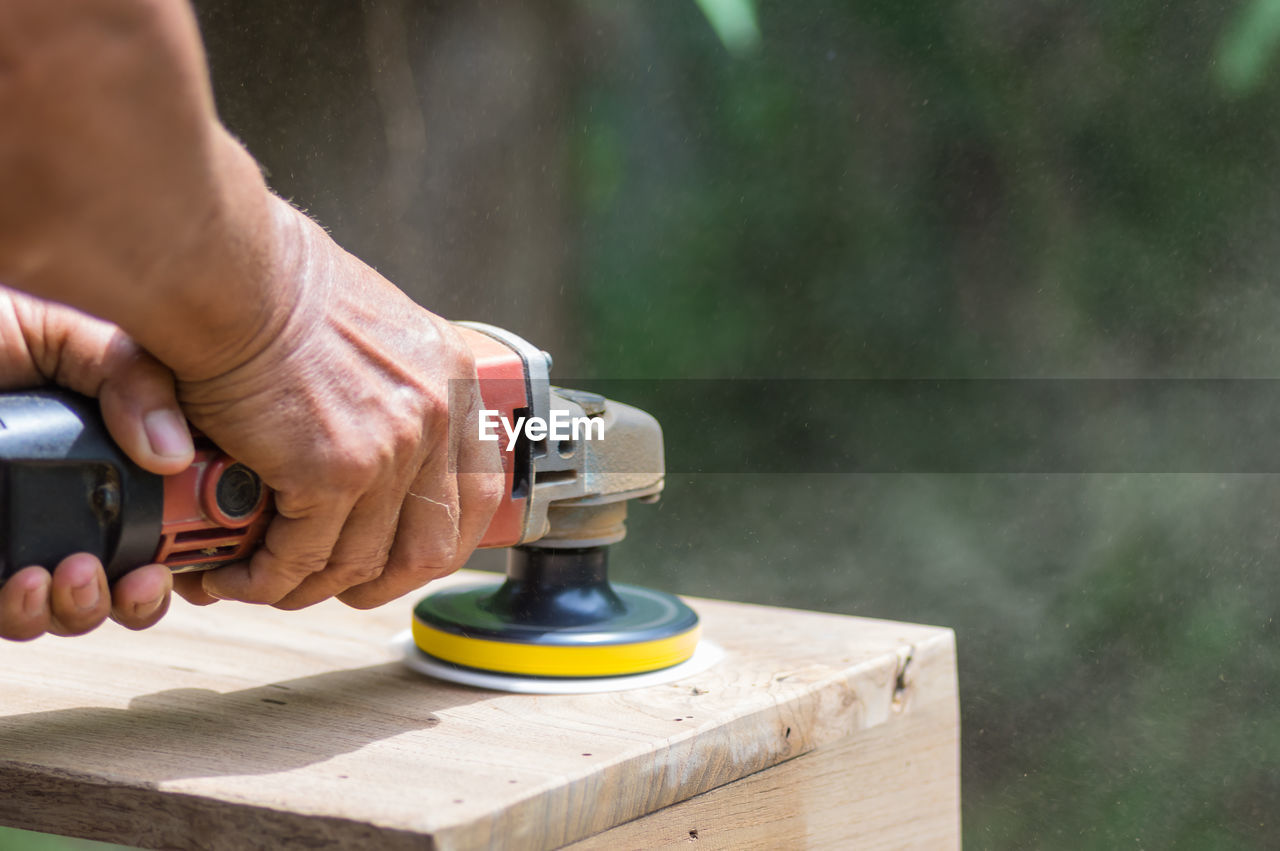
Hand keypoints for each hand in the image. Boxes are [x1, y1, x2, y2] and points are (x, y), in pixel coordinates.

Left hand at [0, 288, 193, 639]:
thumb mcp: (68, 335)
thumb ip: (132, 377)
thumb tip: (175, 451)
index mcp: (100, 454)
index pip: (160, 522)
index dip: (184, 553)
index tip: (189, 556)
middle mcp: (58, 500)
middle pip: (118, 583)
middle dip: (138, 599)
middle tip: (140, 579)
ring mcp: (12, 530)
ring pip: (62, 609)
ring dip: (83, 609)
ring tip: (76, 577)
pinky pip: (3, 611)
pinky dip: (23, 612)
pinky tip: (25, 583)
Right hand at [169, 201, 503, 610]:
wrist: (229, 271)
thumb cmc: (275, 286)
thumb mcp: (372, 329)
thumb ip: (389, 386)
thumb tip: (378, 441)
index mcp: (452, 380)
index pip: (478, 491)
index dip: (437, 539)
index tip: (398, 558)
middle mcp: (435, 417)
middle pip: (432, 545)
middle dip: (378, 582)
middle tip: (327, 584)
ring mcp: (391, 449)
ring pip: (359, 562)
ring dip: (306, 586)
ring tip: (260, 579)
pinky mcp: (333, 472)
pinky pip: (302, 557)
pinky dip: (263, 578)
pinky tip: (233, 572)